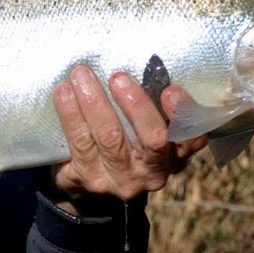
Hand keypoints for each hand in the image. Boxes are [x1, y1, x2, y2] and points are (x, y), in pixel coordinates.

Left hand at [50, 65, 208, 212]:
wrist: (90, 189)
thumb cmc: (126, 144)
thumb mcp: (147, 131)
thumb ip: (154, 107)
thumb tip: (145, 64)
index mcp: (173, 156)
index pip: (190, 138)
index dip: (182, 115)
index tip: (170, 90)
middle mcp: (151, 172)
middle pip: (152, 139)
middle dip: (136, 104)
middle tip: (118, 77)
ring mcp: (118, 178)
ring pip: (109, 138)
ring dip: (95, 102)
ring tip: (82, 74)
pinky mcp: (86, 177)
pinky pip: (79, 142)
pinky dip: (70, 114)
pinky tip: (63, 92)